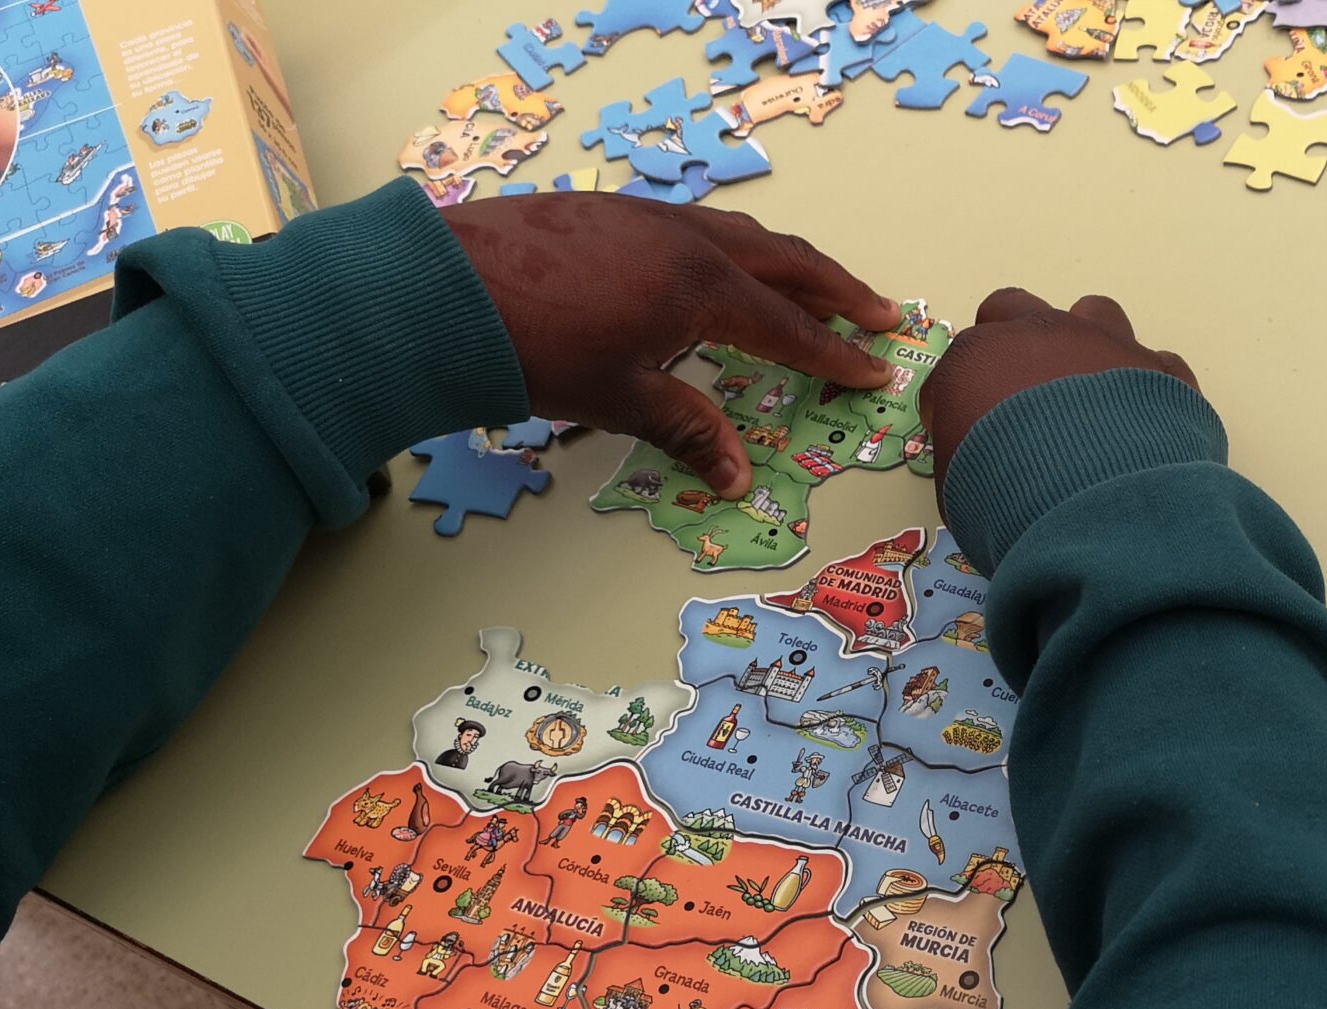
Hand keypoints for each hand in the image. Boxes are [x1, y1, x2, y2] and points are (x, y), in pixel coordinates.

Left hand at [441, 195, 903, 496]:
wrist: (445, 286)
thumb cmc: (535, 347)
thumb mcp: (618, 398)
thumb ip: (687, 429)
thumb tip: (737, 478)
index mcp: (700, 286)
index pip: (789, 327)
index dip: (836, 355)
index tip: (874, 370)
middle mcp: (687, 240)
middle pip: (785, 262)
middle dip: (838, 290)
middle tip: (881, 312)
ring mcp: (649, 217)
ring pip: (743, 234)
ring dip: (790, 262)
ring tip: (819, 283)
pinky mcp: (614, 211)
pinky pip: (700, 224)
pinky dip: (738, 246)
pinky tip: (726, 263)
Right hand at [923, 288, 1195, 501]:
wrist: (1095, 511)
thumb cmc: (1008, 501)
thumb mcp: (956, 491)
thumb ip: (962, 458)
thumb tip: (982, 461)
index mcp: (980, 358)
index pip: (960, 362)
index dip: (960, 399)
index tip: (967, 431)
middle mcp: (1042, 335)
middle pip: (1014, 310)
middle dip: (1010, 342)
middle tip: (1015, 392)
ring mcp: (1107, 344)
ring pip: (1094, 313)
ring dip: (1086, 344)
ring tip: (1088, 391)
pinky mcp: (1161, 372)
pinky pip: (1156, 362)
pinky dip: (1148, 385)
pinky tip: (1145, 418)